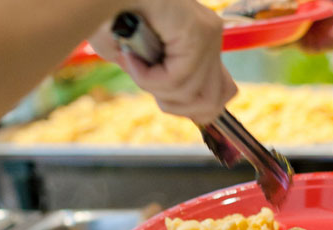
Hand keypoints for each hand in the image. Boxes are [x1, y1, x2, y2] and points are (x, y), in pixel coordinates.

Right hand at [89, 0, 236, 123]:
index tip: (162, 97)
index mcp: (203, 42)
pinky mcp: (197, 32)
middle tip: (147, 82)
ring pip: (191, 94)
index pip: (221, 92)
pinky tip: (132, 56)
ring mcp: (208, 32)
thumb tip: (174, 103)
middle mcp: (211, 35)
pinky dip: (148, 77)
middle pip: (213, 102)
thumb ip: (161, 83)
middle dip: (175, 106)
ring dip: (153, 87)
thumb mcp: (139, 61)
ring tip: (133, 62)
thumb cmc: (110, 16)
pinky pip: (177, 78)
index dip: (190, 108)